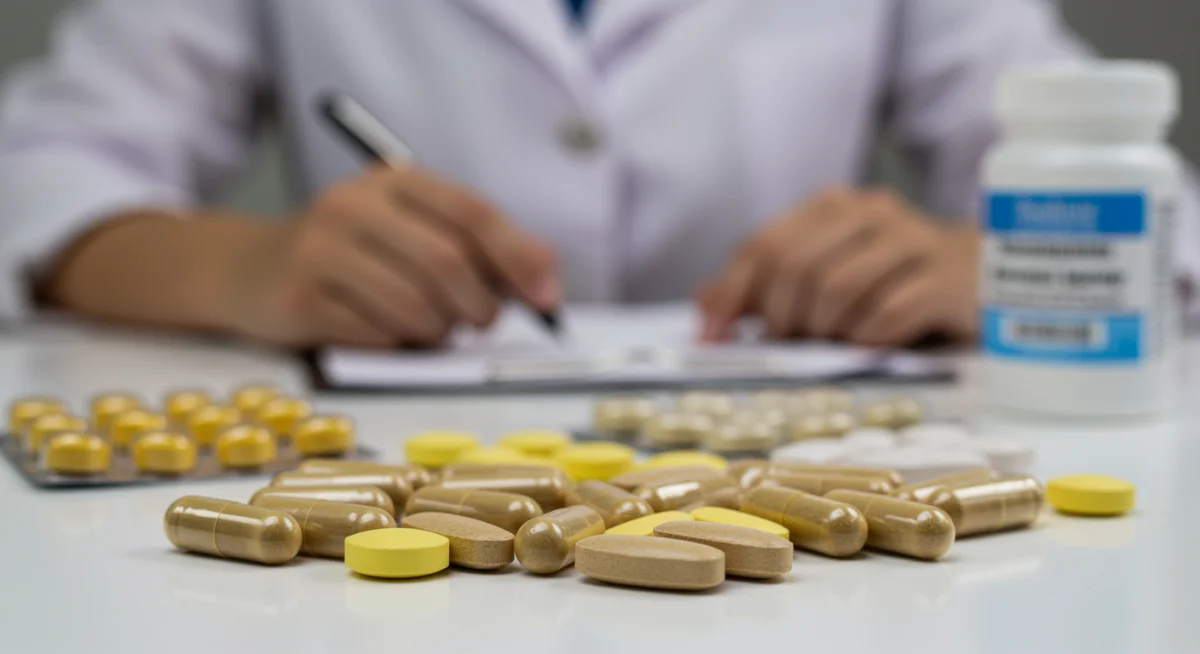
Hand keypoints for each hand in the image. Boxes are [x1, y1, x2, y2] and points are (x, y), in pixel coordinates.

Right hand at [225, 164, 558, 347]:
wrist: (249, 269)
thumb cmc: (354, 254)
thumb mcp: (413, 231)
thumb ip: (481, 249)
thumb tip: (546, 284)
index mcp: (393, 182)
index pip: (472, 214)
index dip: (519, 259)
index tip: (547, 300)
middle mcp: (353, 206)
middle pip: (446, 263)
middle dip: (480, 306)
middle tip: (480, 321)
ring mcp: (320, 251)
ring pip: (415, 307)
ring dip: (439, 332)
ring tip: (430, 327)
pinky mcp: (299, 299)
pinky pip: (378, 337)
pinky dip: (398, 346)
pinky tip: (386, 333)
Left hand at [698, 188, 978, 346]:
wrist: (983, 275)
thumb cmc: (891, 280)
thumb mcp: (825, 274)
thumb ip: (764, 286)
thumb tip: (706, 313)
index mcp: (833, 207)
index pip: (765, 245)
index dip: (732, 294)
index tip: (714, 339)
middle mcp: (872, 213)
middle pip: (799, 266)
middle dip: (782, 317)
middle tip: (789, 345)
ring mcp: (915, 243)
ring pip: (839, 289)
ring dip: (823, 330)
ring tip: (832, 345)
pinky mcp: (948, 280)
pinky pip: (889, 314)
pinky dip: (866, 340)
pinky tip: (868, 347)